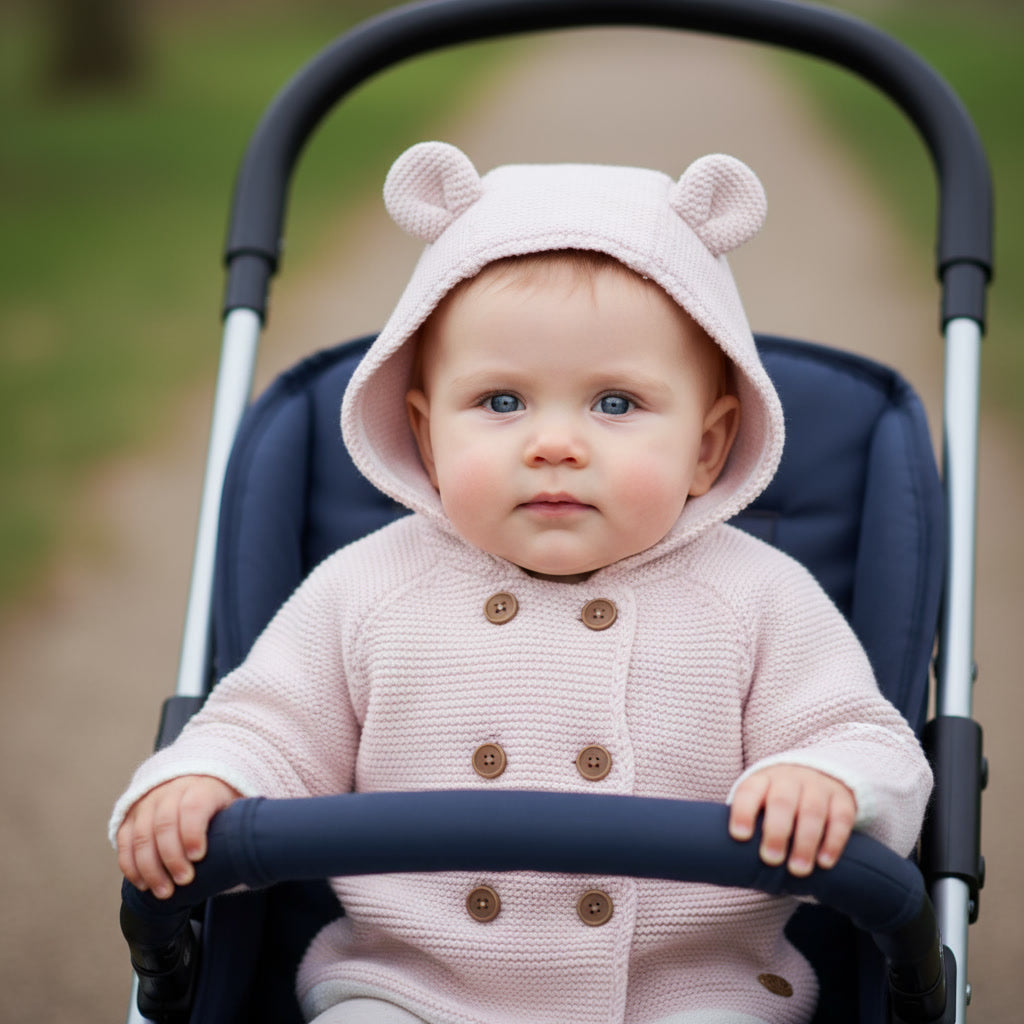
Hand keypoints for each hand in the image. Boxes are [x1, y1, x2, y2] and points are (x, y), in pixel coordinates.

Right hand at [116, 775, 239, 898]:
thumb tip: (252, 859)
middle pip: (164, 823)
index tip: (199, 857)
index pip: (192, 807)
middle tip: (183, 882)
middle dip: (171, 857)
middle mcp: (171, 791)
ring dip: (150, 868)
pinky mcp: (132, 816)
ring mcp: (148, 802)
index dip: (192, 832)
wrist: (200, 782)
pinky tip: (143, 885)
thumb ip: (239, 829)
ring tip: (164, 892)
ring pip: (141, 835)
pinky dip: (131, 865)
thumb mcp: (236, 809)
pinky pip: (125, 841)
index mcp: (202, 786)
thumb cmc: (222, 806)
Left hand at [728, 765, 856, 876]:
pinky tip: (824, 862)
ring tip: (798, 870)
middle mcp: (790, 780)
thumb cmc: (779, 802)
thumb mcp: (761, 804)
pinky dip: (833, 842)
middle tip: (771, 859)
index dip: (743, 812)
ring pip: (812, 811)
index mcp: (763, 780)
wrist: (818, 776)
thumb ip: (752, 828)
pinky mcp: (842, 800)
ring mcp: (818, 787)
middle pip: (782, 802)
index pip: (749, 791)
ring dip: (805, 842)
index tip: (740, 837)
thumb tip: (734, 865)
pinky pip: (840, 819)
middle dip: (776, 832)